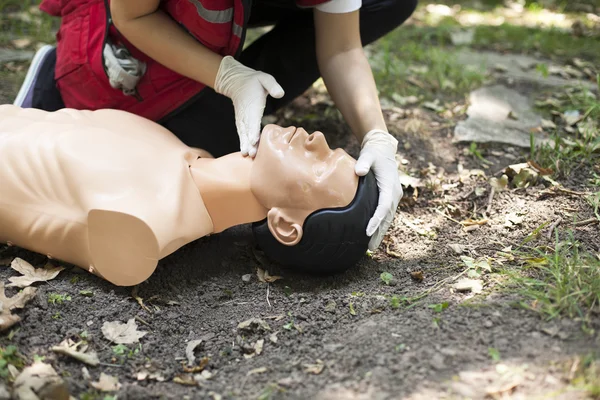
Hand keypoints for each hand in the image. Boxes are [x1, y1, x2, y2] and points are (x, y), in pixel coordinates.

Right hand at [214, 56, 283, 156]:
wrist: (237, 82)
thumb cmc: (255, 81)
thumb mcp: (265, 79)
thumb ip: (272, 85)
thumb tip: (280, 94)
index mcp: (253, 104)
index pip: (252, 119)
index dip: (253, 130)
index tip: (254, 140)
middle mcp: (245, 113)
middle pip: (247, 129)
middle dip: (249, 142)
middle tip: (251, 153)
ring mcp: (241, 118)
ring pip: (243, 132)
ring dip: (245, 144)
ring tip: (247, 155)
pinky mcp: (241, 121)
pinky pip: (241, 132)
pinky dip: (243, 141)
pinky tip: (245, 152)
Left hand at [355, 129, 402, 250]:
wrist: (383, 149)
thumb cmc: (373, 153)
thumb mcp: (368, 155)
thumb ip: (363, 162)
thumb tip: (359, 171)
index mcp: (390, 185)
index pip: (384, 206)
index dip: (376, 220)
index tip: (368, 231)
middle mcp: (395, 193)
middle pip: (387, 216)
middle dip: (379, 232)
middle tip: (370, 247)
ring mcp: (394, 196)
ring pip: (388, 217)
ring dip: (381, 231)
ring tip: (371, 246)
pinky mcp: (390, 197)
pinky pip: (386, 214)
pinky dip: (381, 225)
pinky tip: (374, 234)